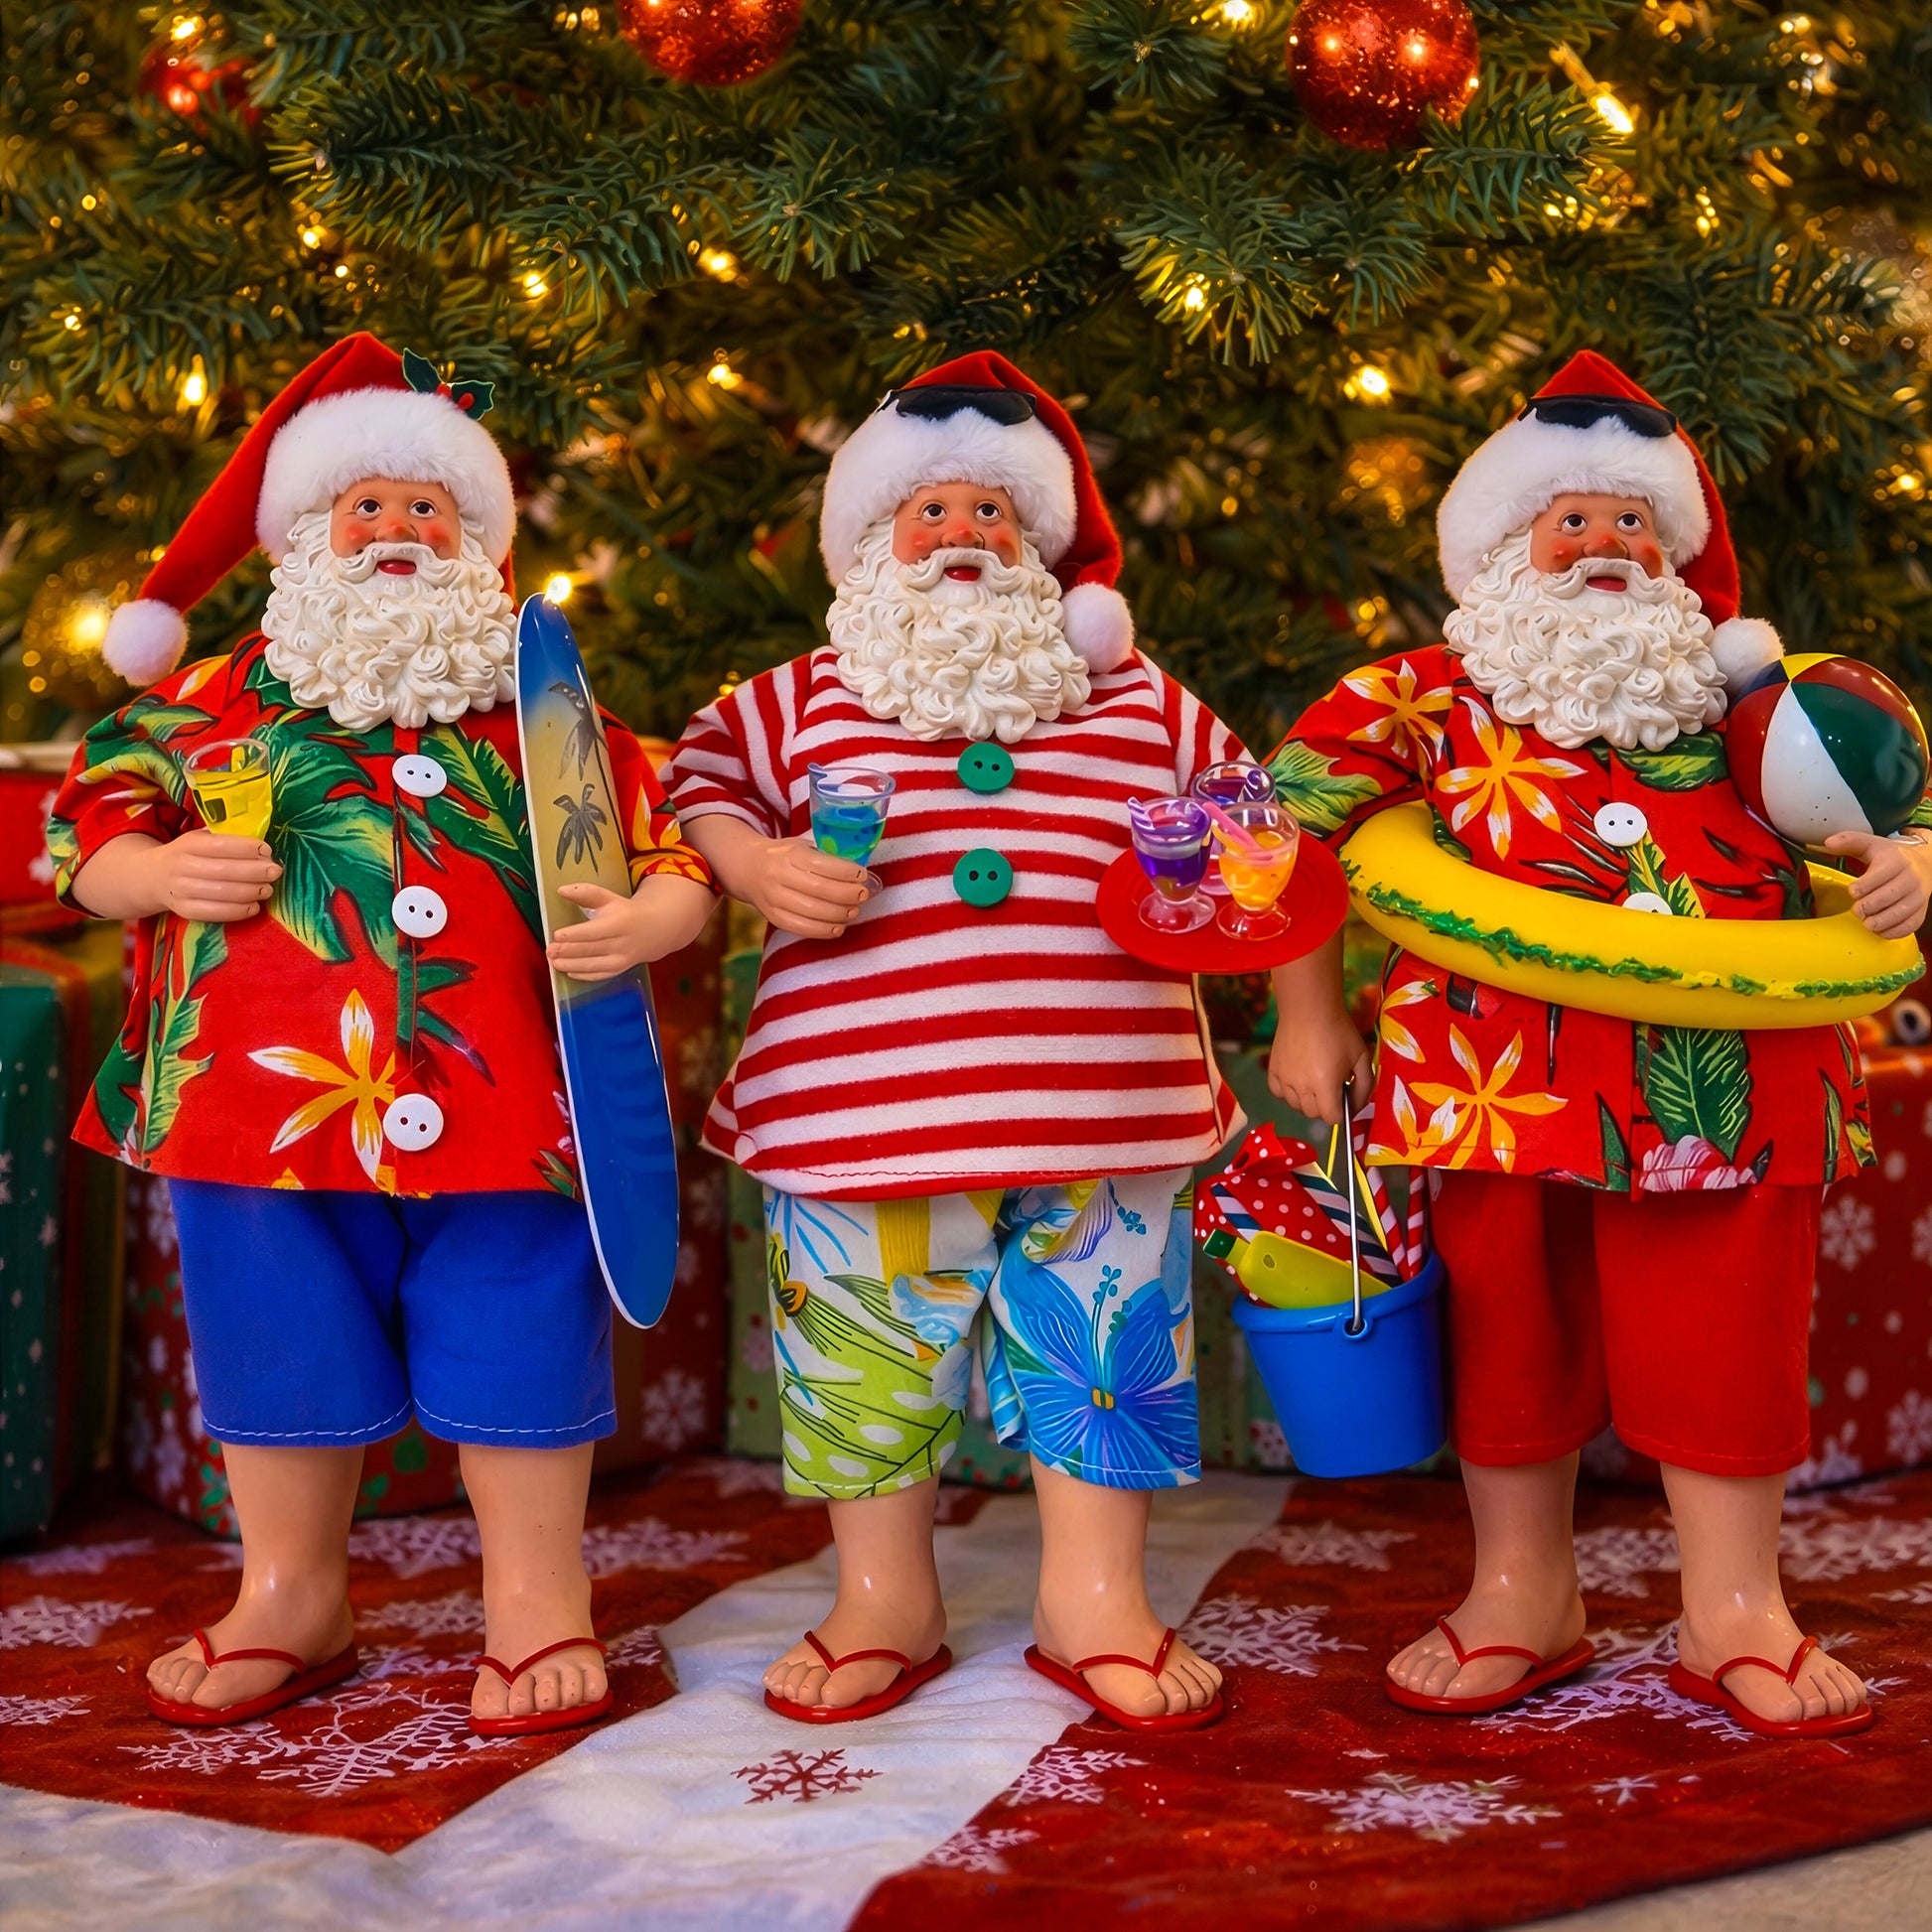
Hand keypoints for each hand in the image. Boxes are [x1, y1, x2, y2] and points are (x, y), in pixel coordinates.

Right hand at [136, 830, 281, 922]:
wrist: (152, 876)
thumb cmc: (188, 855)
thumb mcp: (198, 839)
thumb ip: (224, 840)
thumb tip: (262, 848)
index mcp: (187, 844)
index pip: (220, 845)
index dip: (246, 848)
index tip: (267, 850)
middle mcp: (181, 867)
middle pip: (224, 870)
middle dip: (255, 871)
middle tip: (275, 871)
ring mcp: (181, 890)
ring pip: (222, 893)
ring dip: (251, 892)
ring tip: (268, 889)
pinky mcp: (184, 910)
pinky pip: (214, 913)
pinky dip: (238, 911)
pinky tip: (254, 907)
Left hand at [545, 873, 714, 981]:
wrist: (656, 929)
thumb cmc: (626, 911)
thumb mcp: (609, 898)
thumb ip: (586, 893)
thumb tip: (561, 890)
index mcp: (621, 922)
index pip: (595, 931)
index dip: (576, 934)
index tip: (557, 935)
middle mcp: (623, 942)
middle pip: (592, 949)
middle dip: (568, 951)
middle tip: (549, 951)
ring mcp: (623, 959)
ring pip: (595, 965)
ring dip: (572, 965)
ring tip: (553, 962)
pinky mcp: (621, 969)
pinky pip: (601, 975)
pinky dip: (584, 976)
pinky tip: (569, 972)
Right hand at [740, 837, 869, 939]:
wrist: (748, 868)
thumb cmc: (786, 857)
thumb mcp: (803, 847)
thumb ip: (827, 858)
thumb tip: (863, 876)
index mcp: (790, 854)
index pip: (822, 864)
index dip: (846, 872)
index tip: (862, 875)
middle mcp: (779, 875)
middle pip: (819, 889)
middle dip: (847, 894)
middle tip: (862, 895)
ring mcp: (774, 898)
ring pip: (812, 911)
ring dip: (839, 914)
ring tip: (853, 911)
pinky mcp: (773, 917)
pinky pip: (801, 928)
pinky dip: (824, 930)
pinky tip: (838, 927)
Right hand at [1267, 1006, 1373, 1126]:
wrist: (1310, 1009)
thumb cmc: (1339, 1031)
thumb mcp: (1362, 1057)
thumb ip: (1365, 1087)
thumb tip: (1357, 1107)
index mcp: (1326, 1084)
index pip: (1331, 1118)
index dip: (1341, 1113)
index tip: (1344, 1101)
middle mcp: (1302, 1086)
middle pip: (1313, 1114)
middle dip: (1325, 1106)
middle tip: (1332, 1088)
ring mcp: (1284, 1079)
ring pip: (1296, 1106)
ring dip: (1307, 1100)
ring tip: (1315, 1082)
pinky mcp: (1273, 1071)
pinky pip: (1279, 1094)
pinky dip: (1288, 1092)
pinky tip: (1298, 1080)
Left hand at [1824, 830, 1931, 939]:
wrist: (1923, 863)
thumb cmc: (1891, 856)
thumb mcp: (1871, 844)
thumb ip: (1849, 841)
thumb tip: (1828, 842)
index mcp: (1897, 861)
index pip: (1880, 875)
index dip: (1862, 886)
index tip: (1853, 891)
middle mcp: (1912, 877)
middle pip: (1889, 896)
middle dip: (1868, 906)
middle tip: (1856, 910)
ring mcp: (1919, 895)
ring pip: (1901, 913)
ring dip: (1880, 922)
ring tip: (1867, 923)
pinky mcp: (1922, 910)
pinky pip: (1911, 924)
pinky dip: (1894, 931)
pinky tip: (1880, 931)